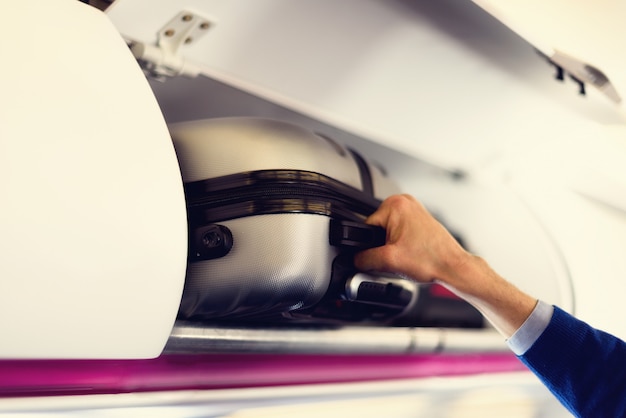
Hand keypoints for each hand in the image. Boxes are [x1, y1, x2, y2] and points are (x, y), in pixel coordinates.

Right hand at [354, 194, 468, 285]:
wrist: (452, 267)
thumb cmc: (432, 259)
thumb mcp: (389, 261)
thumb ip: (364, 259)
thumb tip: (355, 259)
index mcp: (395, 204)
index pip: (367, 227)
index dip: (370, 246)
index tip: (382, 255)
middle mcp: (405, 202)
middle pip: (376, 229)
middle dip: (382, 246)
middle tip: (398, 256)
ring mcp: (413, 208)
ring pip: (387, 232)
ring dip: (391, 246)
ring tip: (407, 255)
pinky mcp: (419, 218)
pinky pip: (398, 231)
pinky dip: (400, 243)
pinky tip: (411, 252)